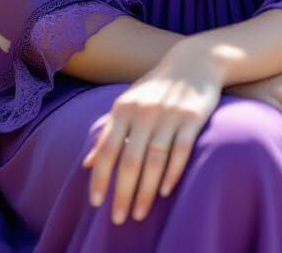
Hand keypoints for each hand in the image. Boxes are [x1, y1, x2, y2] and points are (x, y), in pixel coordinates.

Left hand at [81, 39, 224, 225]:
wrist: (194, 61)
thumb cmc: (156, 87)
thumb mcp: (128, 102)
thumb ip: (108, 130)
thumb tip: (87, 163)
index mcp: (124, 107)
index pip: (107, 148)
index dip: (101, 177)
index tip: (96, 203)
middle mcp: (145, 110)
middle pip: (131, 159)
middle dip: (123, 192)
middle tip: (119, 218)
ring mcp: (170, 113)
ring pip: (155, 159)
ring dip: (146, 190)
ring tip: (140, 213)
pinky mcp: (193, 117)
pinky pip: (181, 150)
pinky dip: (172, 173)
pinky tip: (164, 192)